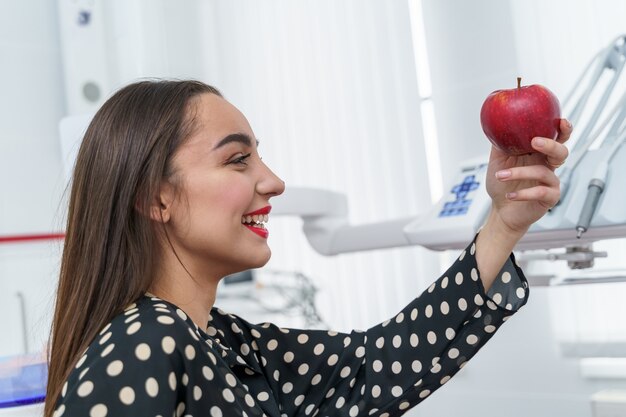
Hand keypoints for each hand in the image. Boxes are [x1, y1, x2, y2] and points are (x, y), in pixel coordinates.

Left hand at [485, 118, 571, 235]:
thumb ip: (500, 143)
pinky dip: (523, 193)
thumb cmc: (501, 185)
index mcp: (538, 154)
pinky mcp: (549, 198)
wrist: (500, 209)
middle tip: (534, 142)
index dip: (563, 129)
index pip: (556, 138)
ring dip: (520, 172)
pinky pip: (541, 192)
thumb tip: (496, 124)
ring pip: (543, 172)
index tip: (561, 121)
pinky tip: (511, 195)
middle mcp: (547, 166)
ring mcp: (550, 182)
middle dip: (551, 145)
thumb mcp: (497, 161)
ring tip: (501, 175)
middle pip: (560, 152)